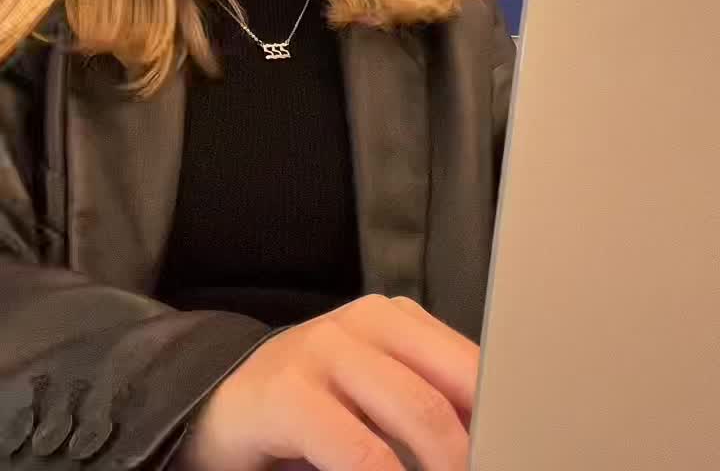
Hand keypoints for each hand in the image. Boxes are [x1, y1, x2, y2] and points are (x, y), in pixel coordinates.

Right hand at [180, 293, 477, 470]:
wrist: (221, 405)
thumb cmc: (313, 408)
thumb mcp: (377, 396)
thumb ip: (432, 402)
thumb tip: (498, 437)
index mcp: (398, 319)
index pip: (474, 365)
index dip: (503, 418)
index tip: (517, 451)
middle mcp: (365, 321)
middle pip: (453, 390)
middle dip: (476, 450)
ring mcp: (325, 349)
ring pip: (418, 412)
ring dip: (442, 470)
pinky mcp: (288, 393)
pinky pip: (359, 450)